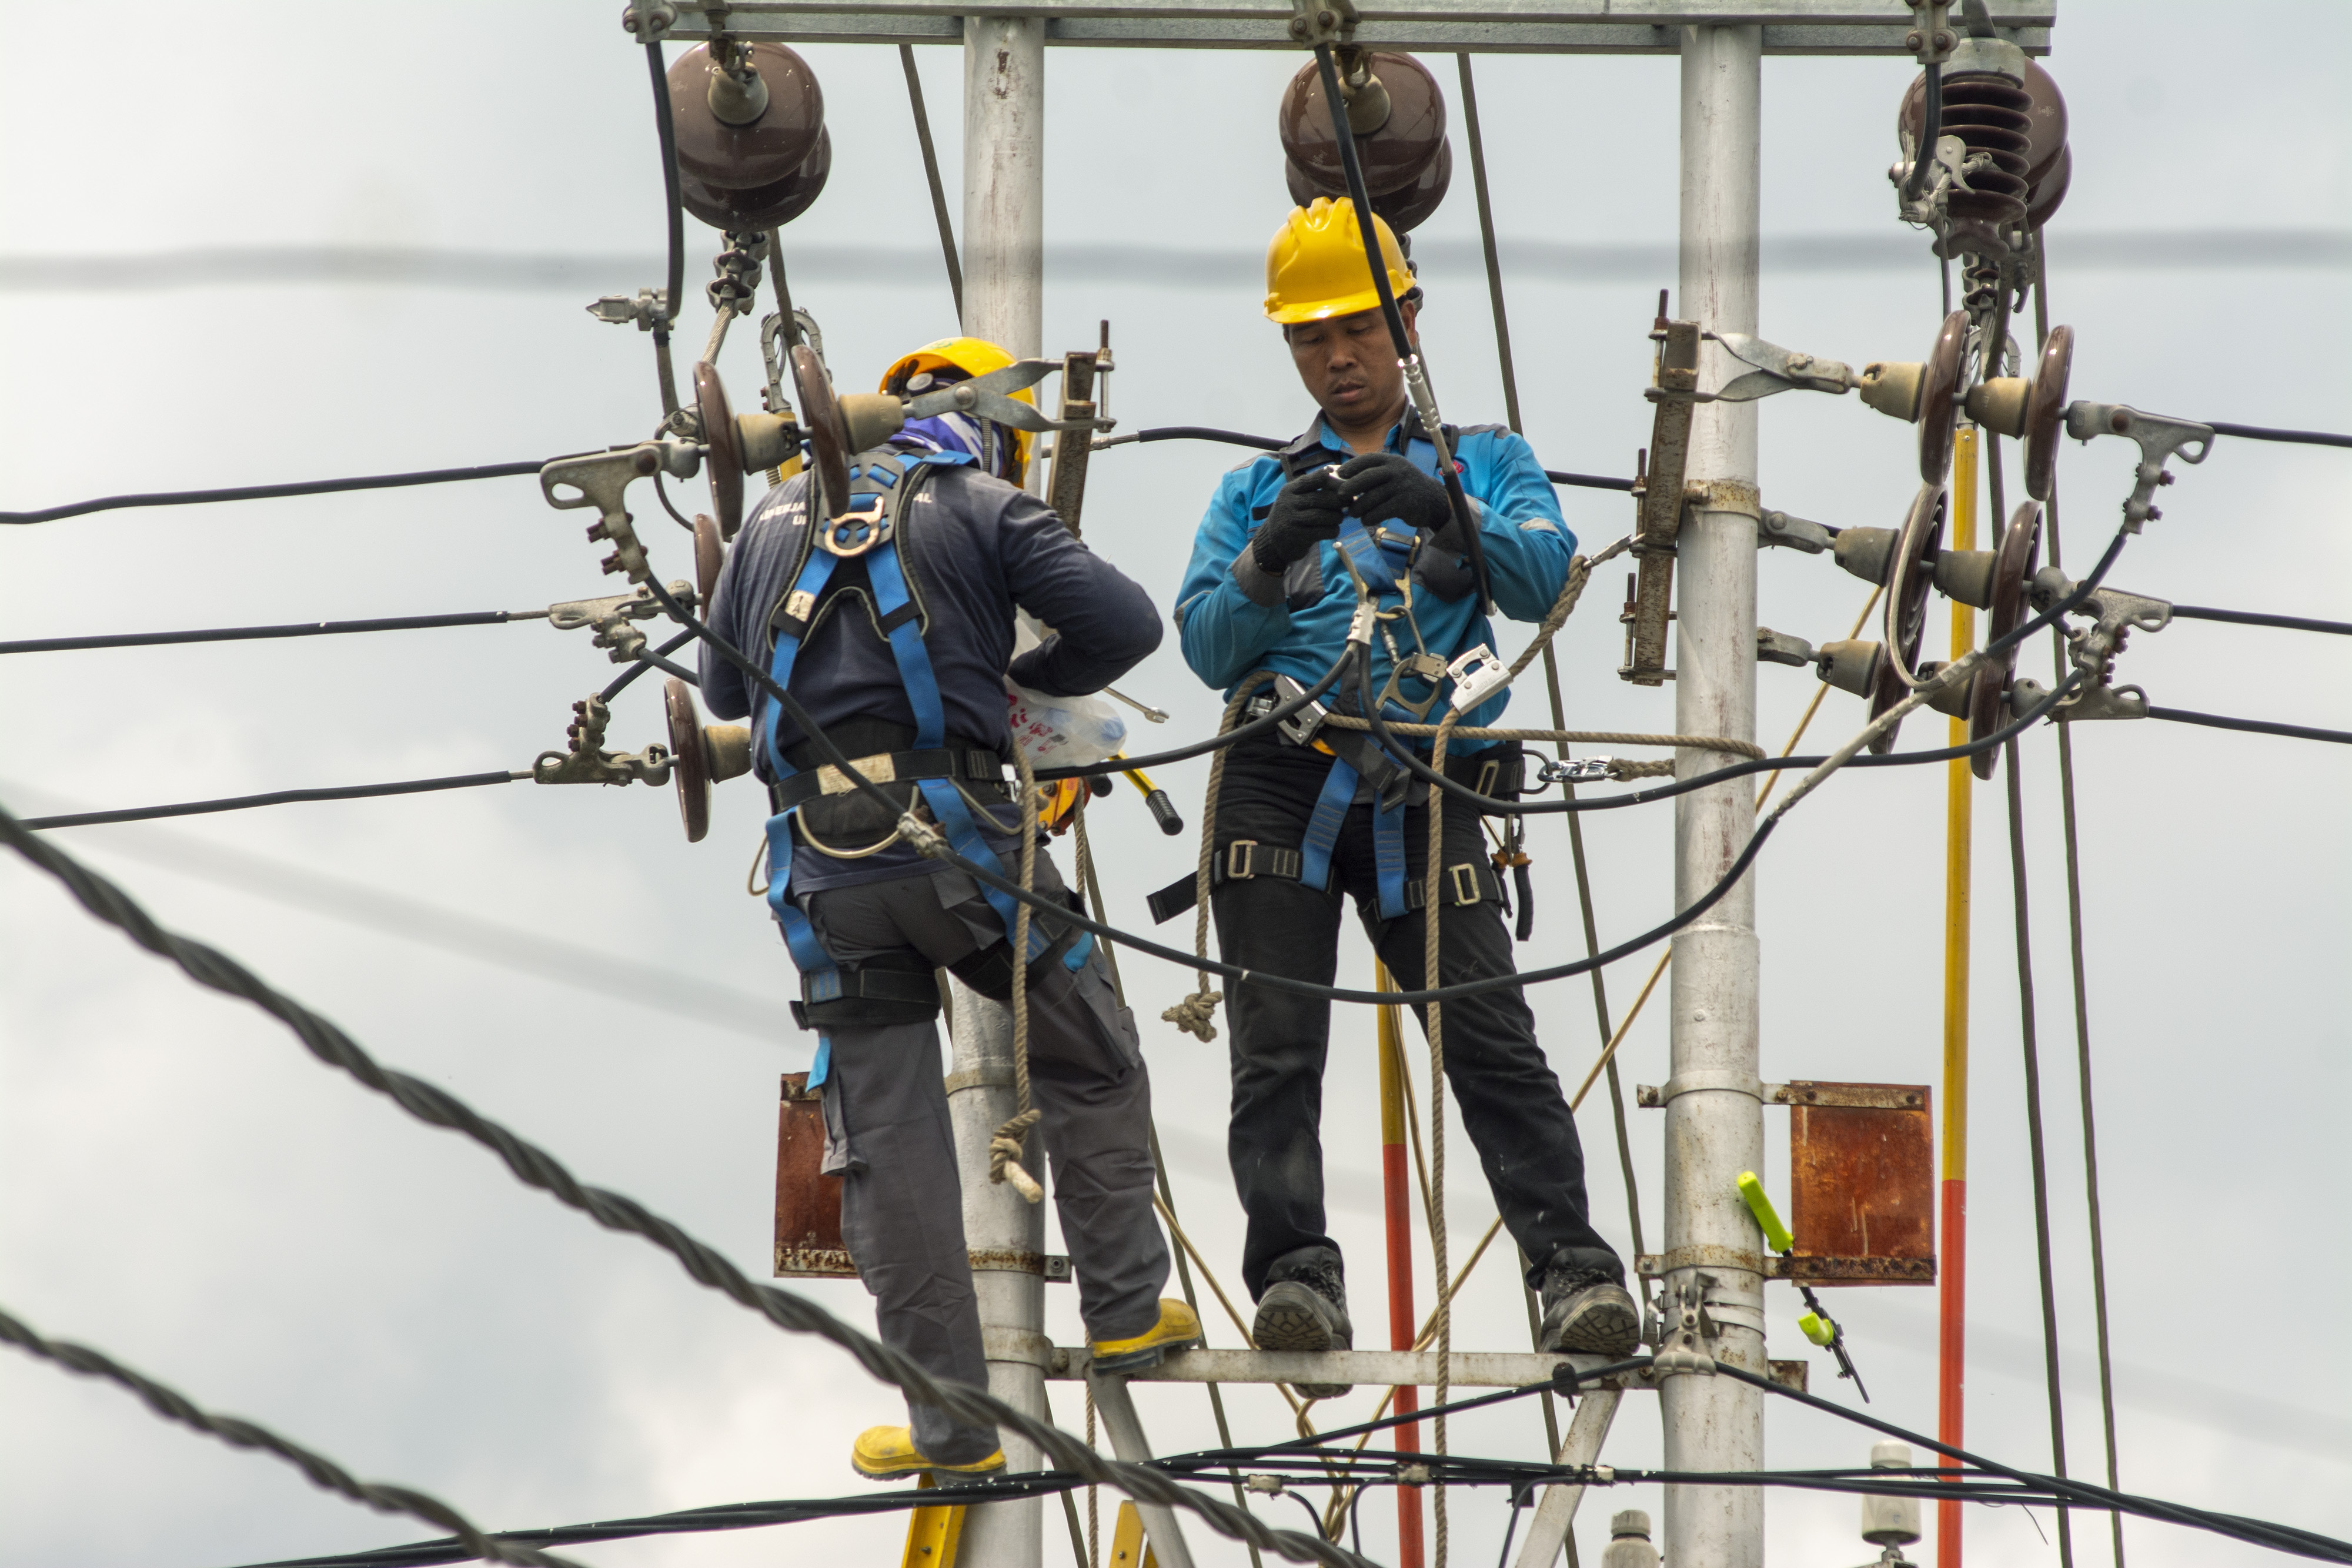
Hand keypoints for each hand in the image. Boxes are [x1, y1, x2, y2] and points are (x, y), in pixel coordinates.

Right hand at [1250, 468, 1346, 570]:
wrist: (1273, 542)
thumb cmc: (1292, 515)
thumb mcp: (1294, 498)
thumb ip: (1311, 487)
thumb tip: (1336, 474)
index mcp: (1289, 490)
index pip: (1311, 480)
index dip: (1329, 479)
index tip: (1343, 482)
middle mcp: (1288, 503)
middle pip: (1321, 498)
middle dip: (1339, 500)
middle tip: (1349, 502)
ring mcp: (1292, 520)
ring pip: (1323, 516)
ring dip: (1337, 517)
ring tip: (1339, 518)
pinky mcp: (1298, 536)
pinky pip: (1323, 531)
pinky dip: (1333, 530)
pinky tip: (1334, 530)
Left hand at [1337, 451, 1451, 534]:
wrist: (1432, 500)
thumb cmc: (1403, 487)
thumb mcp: (1392, 473)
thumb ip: (1372, 473)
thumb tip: (1340, 477)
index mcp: (1391, 461)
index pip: (1367, 459)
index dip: (1351, 466)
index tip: (1339, 475)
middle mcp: (1397, 470)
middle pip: (1367, 477)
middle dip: (1350, 487)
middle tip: (1340, 496)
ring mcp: (1402, 486)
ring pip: (1372, 497)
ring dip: (1358, 507)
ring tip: (1353, 513)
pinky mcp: (1405, 503)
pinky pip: (1380, 511)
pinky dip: (1369, 517)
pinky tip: (1365, 520)